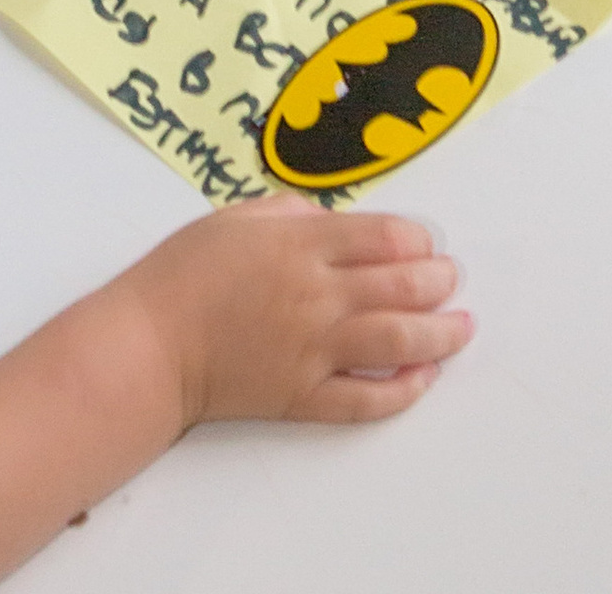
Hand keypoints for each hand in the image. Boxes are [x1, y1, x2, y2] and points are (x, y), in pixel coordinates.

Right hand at [0, 197, 470, 592]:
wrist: (149, 345)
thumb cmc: (182, 274)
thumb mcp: (233, 217)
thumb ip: (286, 213)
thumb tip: (325, 221)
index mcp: (301, 244)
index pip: (385, 237)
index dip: (419, 240)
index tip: (428, 242)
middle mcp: (318, 294)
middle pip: (403, 285)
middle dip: (439, 281)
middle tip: (452, 279)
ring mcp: (315, 349)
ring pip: (399, 341)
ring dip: (441, 334)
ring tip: (462, 327)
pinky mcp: (304, 395)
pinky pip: (367, 399)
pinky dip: (403, 391)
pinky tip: (423, 379)